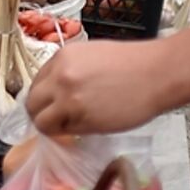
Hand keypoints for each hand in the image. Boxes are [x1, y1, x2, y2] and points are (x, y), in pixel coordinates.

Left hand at [27, 24, 189, 135]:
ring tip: (71, 127)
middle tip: (56, 122)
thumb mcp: (92, 57)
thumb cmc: (134, 64)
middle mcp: (60, 75)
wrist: (158, 73)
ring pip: (42, 121)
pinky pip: (64, 131)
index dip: (45, 97)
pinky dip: (70, 133)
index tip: (54, 106)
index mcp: (62, 57)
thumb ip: (70, 72)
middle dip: (41, 114)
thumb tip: (57, 93)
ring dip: (53, 127)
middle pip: (32, 103)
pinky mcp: (81, 117)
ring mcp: (68, 97)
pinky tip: (87, 127)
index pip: (37, 83)